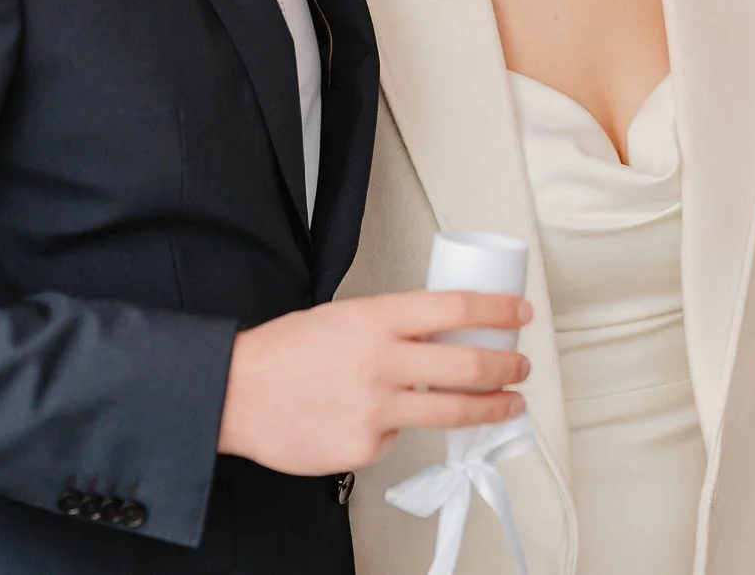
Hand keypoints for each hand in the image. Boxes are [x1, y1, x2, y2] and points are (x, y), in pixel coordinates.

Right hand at [216, 291, 531, 476]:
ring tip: (508, 404)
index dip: (497, 310)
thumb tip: (441, 337)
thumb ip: (392, 327)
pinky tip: (374, 420)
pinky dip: (398, 429)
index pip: (455, 307)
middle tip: (520, 367)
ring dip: (491, 407)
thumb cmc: (284, 352)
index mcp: (376, 318)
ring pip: (452, 411)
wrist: (234, 393)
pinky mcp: (365, 447)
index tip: (519, 314)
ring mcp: (376, 409)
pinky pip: (398, 438)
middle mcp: (382, 362)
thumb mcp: (343, 317)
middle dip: (507, 367)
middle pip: (469, 365)